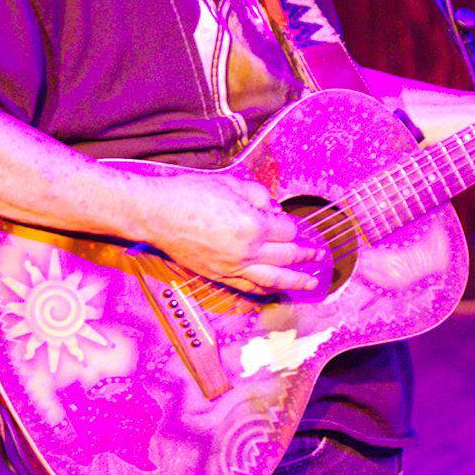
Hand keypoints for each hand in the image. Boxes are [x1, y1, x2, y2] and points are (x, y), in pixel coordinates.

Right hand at [133, 171, 328, 292]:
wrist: (156, 214)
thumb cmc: (189, 195)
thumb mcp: (231, 184)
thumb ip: (258, 195)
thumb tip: (272, 207)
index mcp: (252, 225)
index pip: (286, 230)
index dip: (291, 225)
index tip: (291, 223)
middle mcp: (246, 250)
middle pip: (286, 256)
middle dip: (305, 255)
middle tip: (318, 255)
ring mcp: (232, 266)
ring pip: (272, 279)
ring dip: (295, 281)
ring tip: (310, 283)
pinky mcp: (218, 275)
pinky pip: (248, 286)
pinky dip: (265, 289)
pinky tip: (275, 289)